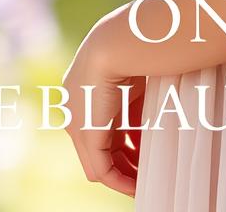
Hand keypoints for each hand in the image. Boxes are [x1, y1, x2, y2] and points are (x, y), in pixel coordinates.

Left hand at [62, 20, 146, 196]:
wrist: (124, 39)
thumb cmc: (140, 46)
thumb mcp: (138, 77)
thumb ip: (138, 104)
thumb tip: (150, 126)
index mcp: (87, 84)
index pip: (105, 122)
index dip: (128, 141)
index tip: (148, 152)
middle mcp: (76, 104)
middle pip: (102, 144)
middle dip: (127, 161)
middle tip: (150, 171)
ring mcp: (77, 120)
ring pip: (100, 159)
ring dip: (124, 173)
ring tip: (146, 181)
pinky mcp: (85, 133)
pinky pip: (100, 168)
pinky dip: (119, 180)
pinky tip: (136, 186)